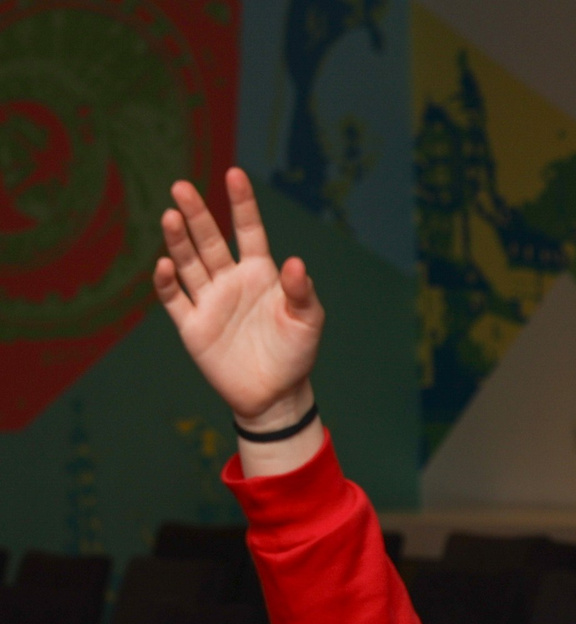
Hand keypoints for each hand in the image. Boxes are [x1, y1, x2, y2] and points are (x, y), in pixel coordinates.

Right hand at [151, 169, 322, 431]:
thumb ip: (302, 292)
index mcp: (261, 274)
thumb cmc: (296, 354)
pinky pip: (174, 299)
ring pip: (189, 263)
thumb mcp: (308, 322)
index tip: (234, 174)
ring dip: (178, 241)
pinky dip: (167, 282)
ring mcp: (209, 301)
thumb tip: (296, 263)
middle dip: (196, 214)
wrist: (275, 395)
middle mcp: (231, 281)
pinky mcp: (192, 325)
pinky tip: (165, 265)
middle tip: (181, 187)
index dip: (242, 204)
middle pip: (209, 240)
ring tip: (171, 216)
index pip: (248, 231)